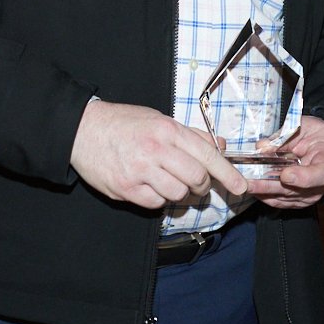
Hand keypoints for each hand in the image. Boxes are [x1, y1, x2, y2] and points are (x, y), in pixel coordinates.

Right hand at [69, 99, 248, 209]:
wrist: (83, 129)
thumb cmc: (124, 123)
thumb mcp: (159, 119)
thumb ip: (191, 135)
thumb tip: (220, 145)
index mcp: (167, 130)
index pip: (207, 155)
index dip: (227, 174)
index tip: (240, 186)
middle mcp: (155, 150)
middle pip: (196, 179)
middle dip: (201, 185)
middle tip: (196, 182)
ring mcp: (139, 171)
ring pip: (177, 194)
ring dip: (179, 192)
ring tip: (167, 180)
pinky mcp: (126, 189)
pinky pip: (156, 204)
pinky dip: (158, 198)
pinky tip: (149, 185)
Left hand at [245, 116, 323, 209]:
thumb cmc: (315, 134)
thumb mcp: (302, 126)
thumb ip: (282, 137)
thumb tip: (261, 147)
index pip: (320, 175)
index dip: (302, 178)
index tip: (285, 175)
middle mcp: (322, 184)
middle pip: (295, 190)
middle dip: (269, 186)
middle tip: (249, 183)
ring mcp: (310, 195)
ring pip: (284, 198)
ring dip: (263, 192)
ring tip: (243, 185)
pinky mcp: (298, 201)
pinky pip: (280, 202)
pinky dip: (264, 195)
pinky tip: (251, 188)